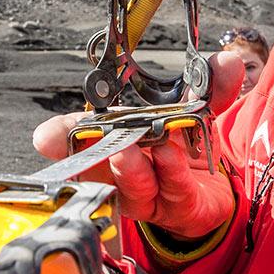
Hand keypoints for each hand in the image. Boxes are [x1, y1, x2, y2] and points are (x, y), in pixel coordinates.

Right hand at [33, 50, 246, 238]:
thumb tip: (226, 61)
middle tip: (94, 139)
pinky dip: (169, 175)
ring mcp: (147, 197)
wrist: (215, 192)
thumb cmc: (187, 149)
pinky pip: (170, 195)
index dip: (60, 137)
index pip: (78, 139)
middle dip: (94, 154)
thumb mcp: (197, 112)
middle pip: (97, 168)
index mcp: (114, 143)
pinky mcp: (176, 211)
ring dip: (129, 170)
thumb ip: (208, 87)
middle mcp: (122, 173)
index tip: (46, 138)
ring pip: (131, 188)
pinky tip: (170, 159)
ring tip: (129, 152)